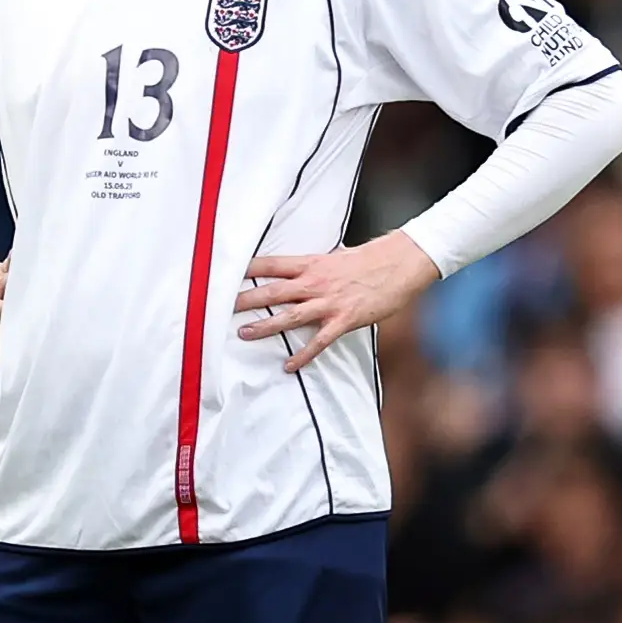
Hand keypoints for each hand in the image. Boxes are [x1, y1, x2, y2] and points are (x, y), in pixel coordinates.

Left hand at [234, 230, 439, 371]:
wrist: (400, 264)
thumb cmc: (371, 260)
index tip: (223, 272)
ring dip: (265, 326)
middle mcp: (315, 282)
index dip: (247, 269)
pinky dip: (303, 355)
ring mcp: (329, 301)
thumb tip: (306, 266)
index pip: (271, 264)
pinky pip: (319, 341)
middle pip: (273, 290)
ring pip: (290, 315)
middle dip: (246, 299)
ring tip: (244, 334)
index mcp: (312, 263)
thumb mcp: (338, 256)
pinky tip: (289, 367)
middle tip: (220, 307)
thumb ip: (318, 264)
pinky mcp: (344, 319)